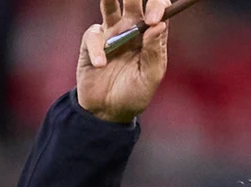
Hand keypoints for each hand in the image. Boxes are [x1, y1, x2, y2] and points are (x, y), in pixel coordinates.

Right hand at [76, 0, 170, 124]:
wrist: (108, 112)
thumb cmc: (134, 95)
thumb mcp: (149, 78)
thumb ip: (154, 52)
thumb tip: (158, 25)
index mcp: (150, 35)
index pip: (158, 9)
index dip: (156, 7)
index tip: (153, 20)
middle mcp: (131, 29)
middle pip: (133, 1)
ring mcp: (111, 33)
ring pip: (109, 5)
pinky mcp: (92, 43)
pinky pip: (93, 36)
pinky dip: (96, 49)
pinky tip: (101, 65)